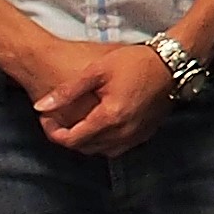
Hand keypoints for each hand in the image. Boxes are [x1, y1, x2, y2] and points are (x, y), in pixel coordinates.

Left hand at [36, 42, 177, 157]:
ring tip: (78, 124)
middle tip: (58, 119)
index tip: (46, 118)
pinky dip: (104, 142)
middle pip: (85, 148)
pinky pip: (118, 147)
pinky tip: (101, 127)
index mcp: (108, 118)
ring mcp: (137, 135)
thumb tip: (40, 107)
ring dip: (86, 142)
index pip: (71, 140)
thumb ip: (66, 92)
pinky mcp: (146, 133)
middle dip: (67, 137)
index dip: (52, 132)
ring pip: (101, 151)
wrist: (173, 63)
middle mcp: (123, 132)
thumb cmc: (135, 62)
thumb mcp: (96, 70)